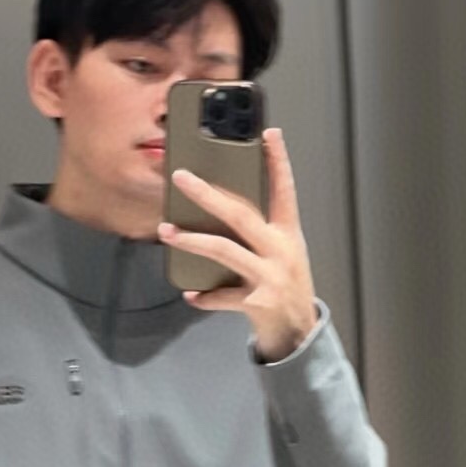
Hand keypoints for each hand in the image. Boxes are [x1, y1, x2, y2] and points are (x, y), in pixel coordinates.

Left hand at [158, 127, 319, 362]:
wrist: (299, 332)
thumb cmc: (284, 285)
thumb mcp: (281, 252)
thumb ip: (257, 231)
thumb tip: (216, 207)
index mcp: (288, 234)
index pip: (284, 190)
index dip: (278, 161)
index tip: (268, 133)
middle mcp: (281, 251)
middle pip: (241, 215)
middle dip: (208, 194)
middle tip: (182, 177)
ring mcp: (269, 277)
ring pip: (224, 251)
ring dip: (192, 240)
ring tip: (166, 230)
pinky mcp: (257, 303)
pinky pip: (222, 297)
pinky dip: (204, 297)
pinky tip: (190, 294)